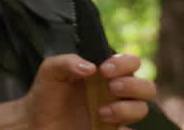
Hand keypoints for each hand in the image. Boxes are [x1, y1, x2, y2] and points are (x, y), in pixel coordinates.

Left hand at [0, 54, 155, 129]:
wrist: (36, 123)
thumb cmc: (45, 94)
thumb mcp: (50, 72)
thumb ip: (67, 62)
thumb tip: (90, 68)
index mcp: (105, 73)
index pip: (131, 62)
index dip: (124, 63)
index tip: (105, 70)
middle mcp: (115, 92)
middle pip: (147, 87)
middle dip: (133, 85)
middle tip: (112, 88)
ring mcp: (116, 114)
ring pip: (142, 110)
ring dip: (127, 109)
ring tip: (101, 112)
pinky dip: (123, 129)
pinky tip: (103, 125)